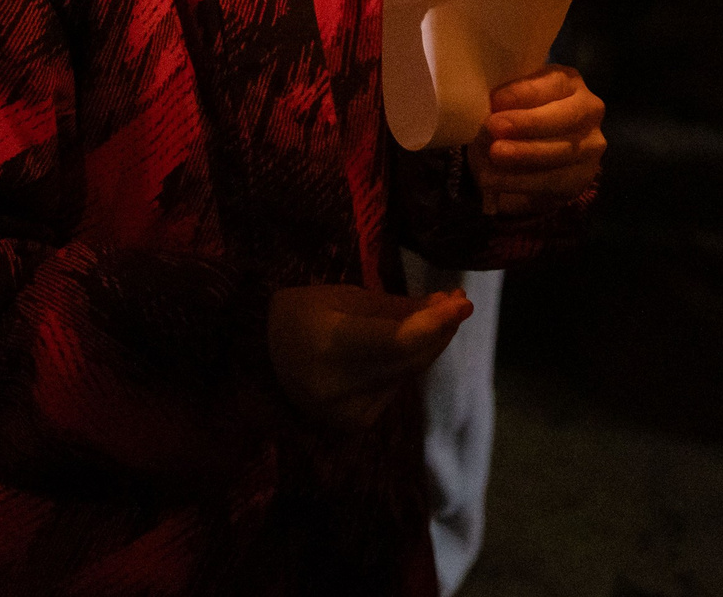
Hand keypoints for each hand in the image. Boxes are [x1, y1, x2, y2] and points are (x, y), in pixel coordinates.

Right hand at [266, 284, 470, 429]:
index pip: (397, 342)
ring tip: (433, 316)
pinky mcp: (353, 424)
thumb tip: (451, 305)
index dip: (435, 324)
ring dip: (426, 345)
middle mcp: (336, 387)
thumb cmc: (303, 314)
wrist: (259, 356)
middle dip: (439, 330)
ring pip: (407, 374)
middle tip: (456, 302)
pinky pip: (394, 388)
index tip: (463, 302)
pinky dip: (403, 366)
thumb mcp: (346, 298)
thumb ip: (398, 307)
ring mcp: (343, 412)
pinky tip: (396, 348)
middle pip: (409, 359)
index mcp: (328, 346)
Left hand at [470, 62, 604, 215]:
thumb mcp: (512, 101)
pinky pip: (555, 181)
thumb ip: (505, 101)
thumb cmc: (516, 116)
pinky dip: (523, 182)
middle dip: (527, 123)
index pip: (554, 83)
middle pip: (563, 116)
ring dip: (524, 154)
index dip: (524, 92)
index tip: (495, 100)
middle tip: (494, 128)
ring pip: (561, 151)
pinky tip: (498, 180)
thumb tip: (490, 109)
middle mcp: (589, 110)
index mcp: (569, 82)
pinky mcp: (583, 177)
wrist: (528, 158)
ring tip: (493, 155)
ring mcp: (591, 145)